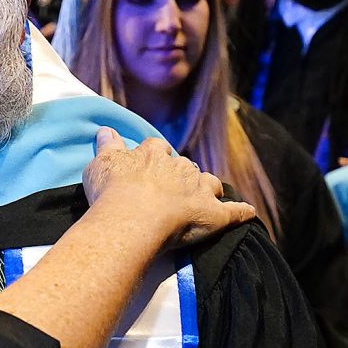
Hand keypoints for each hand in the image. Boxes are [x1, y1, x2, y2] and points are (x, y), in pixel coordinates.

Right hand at [83, 128, 256, 247]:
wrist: (132, 218)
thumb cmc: (112, 192)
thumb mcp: (99, 164)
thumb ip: (107, 146)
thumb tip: (106, 130)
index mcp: (153, 154)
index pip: (156, 148)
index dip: (154, 156)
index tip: (150, 163)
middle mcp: (180, 167)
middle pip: (185, 166)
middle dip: (181, 174)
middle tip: (172, 188)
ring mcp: (199, 190)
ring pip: (210, 183)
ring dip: (209, 188)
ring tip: (206, 196)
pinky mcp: (215, 215)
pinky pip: (233, 212)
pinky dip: (242, 212)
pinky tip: (248, 212)